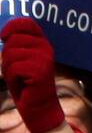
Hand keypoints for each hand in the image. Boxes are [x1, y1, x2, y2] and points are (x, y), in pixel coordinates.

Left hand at [0, 17, 65, 132]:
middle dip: (6, 56)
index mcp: (42, 42)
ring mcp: (44, 58)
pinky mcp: (40, 70)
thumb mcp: (20, 63)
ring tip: (18, 78)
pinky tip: (21, 84)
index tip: (3, 36)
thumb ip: (16, 48)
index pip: (26, 23)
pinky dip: (12, 77)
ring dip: (8, 69)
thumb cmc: (26, 86)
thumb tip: (4, 35)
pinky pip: (14, 68)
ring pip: (11, 54)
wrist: (40, 109)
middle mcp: (45, 47)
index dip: (11, 26)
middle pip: (13, 40)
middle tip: (14, 70)